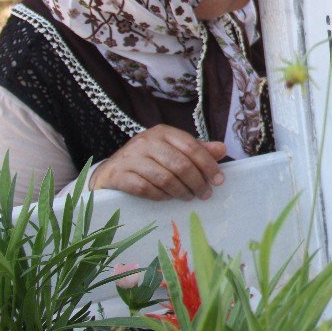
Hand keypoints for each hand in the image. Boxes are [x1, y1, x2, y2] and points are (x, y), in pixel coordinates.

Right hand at [90, 124, 226, 200]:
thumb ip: (196, 150)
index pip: (191, 146)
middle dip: (197, 182)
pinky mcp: (119, 175)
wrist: (109, 172)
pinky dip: (161, 196)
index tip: (219, 180)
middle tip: (205, 194)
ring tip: (189, 197)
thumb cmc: (147, 160)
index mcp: (163, 132)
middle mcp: (146, 141)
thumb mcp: (171, 150)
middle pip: (180, 164)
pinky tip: (167, 198)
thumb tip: (222, 149)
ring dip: (181, 191)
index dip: (208, 164)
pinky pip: (146, 189)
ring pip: (165, 178)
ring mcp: (131, 158)